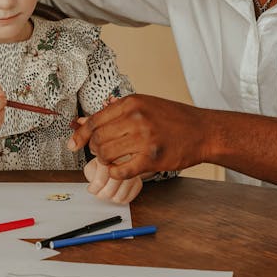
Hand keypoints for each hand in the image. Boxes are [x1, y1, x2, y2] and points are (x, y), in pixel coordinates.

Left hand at [69, 95, 206, 179]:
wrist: (203, 131)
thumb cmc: (174, 118)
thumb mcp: (145, 105)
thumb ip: (115, 112)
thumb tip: (84, 121)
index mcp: (132, 103)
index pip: (95, 120)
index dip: (80, 134)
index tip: (73, 144)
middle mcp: (136, 118)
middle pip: (97, 139)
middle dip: (94, 149)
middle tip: (101, 152)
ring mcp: (144, 139)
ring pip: (106, 154)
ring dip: (105, 161)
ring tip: (113, 159)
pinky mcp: (152, 159)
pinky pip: (121, 171)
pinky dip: (116, 173)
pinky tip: (120, 169)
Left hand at [83, 157, 141, 203]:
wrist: (119, 163)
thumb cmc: (104, 165)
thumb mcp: (92, 165)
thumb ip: (91, 171)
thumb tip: (92, 180)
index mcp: (110, 157)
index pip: (101, 180)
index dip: (94, 188)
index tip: (91, 189)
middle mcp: (124, 164)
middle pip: (110, 191)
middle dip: (101, 194)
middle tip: (98, 192)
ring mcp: (133, 174)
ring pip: (119, 197)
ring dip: (110, 198)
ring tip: (107, 191)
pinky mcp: (138, 182)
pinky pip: (127, 199)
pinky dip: (119, 199)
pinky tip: (116, 192)